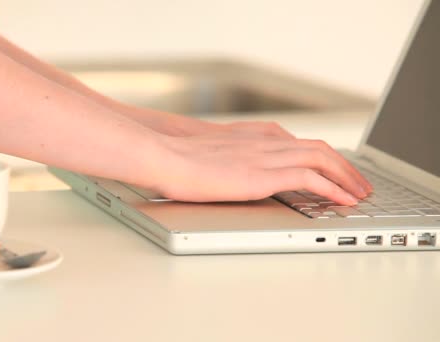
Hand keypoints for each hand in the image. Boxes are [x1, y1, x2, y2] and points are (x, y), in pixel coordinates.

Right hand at [152, 123, 371, 204]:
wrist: (163, 155)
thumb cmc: (177, 158)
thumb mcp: (209, 154)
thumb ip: (229, 160)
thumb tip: (231, 175)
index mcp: (254, 137)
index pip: (301, 143)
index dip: (325, 157)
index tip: (337, 170)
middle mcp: (265, 143)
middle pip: (319, 148)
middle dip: (345, 166)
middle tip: (359, 184)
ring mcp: (265, 157)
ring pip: (322, 159)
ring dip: (346, 177)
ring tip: (360, 194)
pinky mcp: (262, 175)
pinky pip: (310, 178)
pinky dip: (332, 188)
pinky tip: (342, 201)